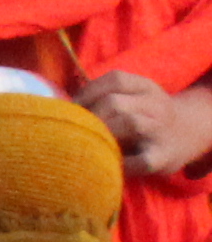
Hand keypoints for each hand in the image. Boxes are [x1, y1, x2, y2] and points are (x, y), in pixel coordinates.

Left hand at [80, 68, 211, 176]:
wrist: (186, 134)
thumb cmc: (143, 116)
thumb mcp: (131, 98)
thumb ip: (102, 97)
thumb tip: (56, 104)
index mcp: (146, 87)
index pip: (115, 79)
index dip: (87, 92)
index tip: (70, 107)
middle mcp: (157, 105)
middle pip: (115, 103)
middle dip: (89, 116)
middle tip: (73, 129)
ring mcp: (162, 131)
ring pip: (131, 124)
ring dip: (103, 134)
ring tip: (88, 143)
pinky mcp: (164, 157)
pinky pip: (140, 160)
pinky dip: (121, 162)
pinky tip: (108, 162)